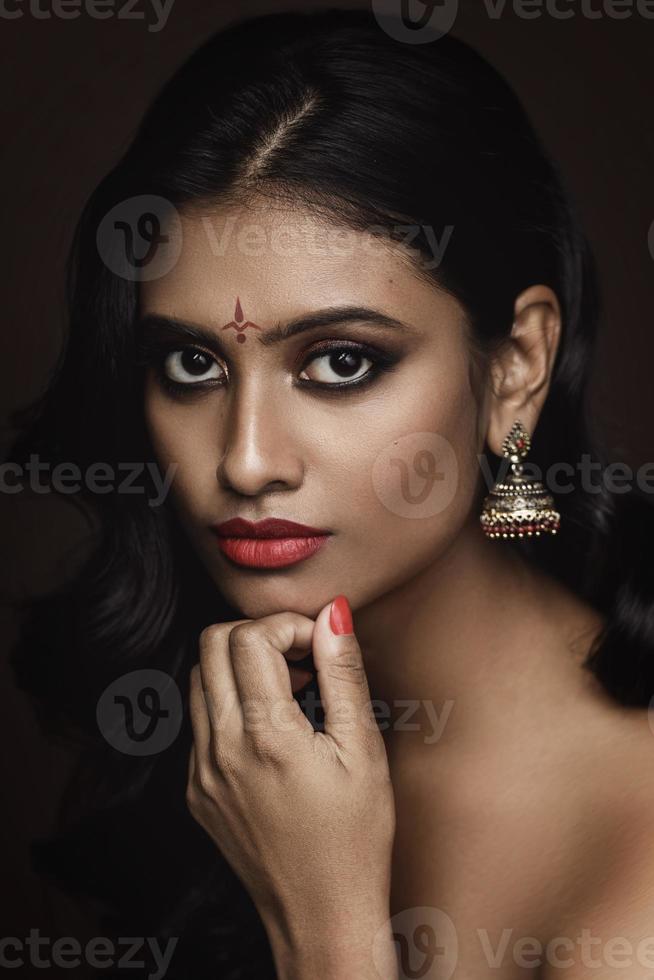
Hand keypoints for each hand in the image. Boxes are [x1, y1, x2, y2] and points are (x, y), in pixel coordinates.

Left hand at [186, 596, 397, 977]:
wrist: (320, 919)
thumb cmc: (355, 841)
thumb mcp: (364, 751)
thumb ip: (344, 674)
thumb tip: (333, 615)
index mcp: (265, 736)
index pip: (249, 636)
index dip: (289, 626)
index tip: (319, 646)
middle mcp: (220, 749)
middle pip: (211, 644)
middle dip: (258, 635)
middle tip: (302, 660)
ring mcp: (200, 772)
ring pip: (199, 680)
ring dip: (241, 668)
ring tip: (290, 694)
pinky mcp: (195, 792)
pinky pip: (200, 723)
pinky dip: (232, 706)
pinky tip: (272, 731)